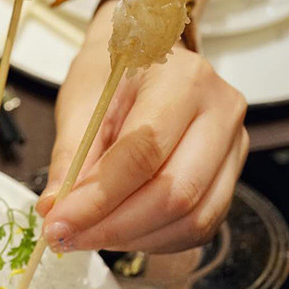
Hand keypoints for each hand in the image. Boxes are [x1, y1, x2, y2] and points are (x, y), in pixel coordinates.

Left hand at [36, 0, 248, 253]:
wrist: (147, 49)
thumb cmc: (113, 69)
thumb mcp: (81, 99)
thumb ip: (70, 156)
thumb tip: (54, 209)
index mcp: (183, 80)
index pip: (142, 153)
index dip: (98, 198)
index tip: (58, 223)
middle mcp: (221, 112)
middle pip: (176, 193)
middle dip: (114, 227)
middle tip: (66, 238)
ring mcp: (234, 145)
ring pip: (193, 218)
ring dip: (133, 239)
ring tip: (87, 235)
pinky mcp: (230, 173)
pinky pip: (200, 225)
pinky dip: (154, 239)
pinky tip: (118, 231)